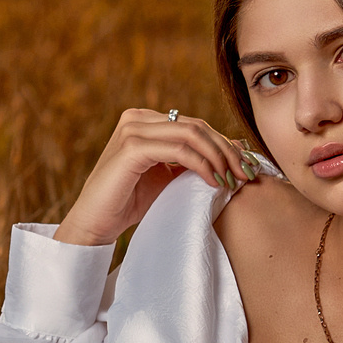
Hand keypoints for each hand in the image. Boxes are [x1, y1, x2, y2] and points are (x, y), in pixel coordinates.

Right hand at [54, 109, 257, 245]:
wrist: (95, 223)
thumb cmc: (130, 203)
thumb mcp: (169, 178)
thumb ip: (194, 161)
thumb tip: (235, 148)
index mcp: (145, 121)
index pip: (195, 125)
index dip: (224, 144)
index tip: (246, 167)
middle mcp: (137, 118)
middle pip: (197, 126)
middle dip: (227, 150)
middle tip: (247, 174)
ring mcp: (132, 130)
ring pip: (192, 134)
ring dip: (219, 157)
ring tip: (232, 180)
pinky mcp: (131, 148)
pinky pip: (179, 150)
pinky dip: (202, 164)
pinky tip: (213, 182)